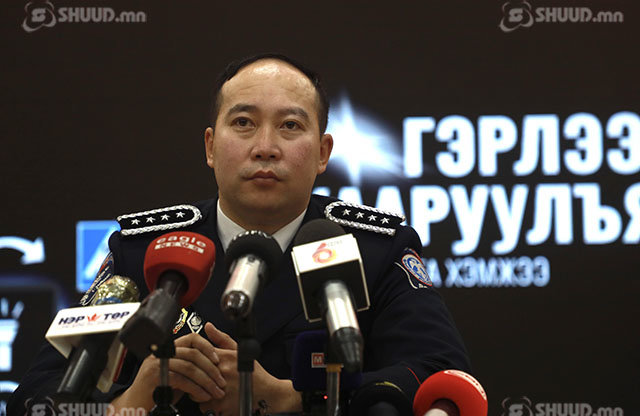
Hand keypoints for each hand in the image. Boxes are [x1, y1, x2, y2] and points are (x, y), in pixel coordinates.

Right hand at [111, 332, 226, 412]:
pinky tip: (203, 396)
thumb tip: (213, 363)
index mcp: (168, 348)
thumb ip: (190, 366)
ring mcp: (157, 363)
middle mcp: (162, 352)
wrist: (136, 405)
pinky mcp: (155, 376)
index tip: (217, 360)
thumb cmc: (157, 391)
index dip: (207, 347)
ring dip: (207, 381)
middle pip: (194, 353)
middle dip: (211, 369)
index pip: (192, 338)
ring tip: (215, 391)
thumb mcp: (177, 374)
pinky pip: (182, 380)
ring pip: (190, 367)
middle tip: (221, 381)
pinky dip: (196, 389)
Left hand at [198, 322, 301, 415]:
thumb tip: (208, 326)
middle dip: (198, 377)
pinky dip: (209, 406)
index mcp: (224, 357)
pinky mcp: (219, 406)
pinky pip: (204, 406)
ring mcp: (219, 390)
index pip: (197, 355)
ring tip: (214, 390)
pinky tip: (218, 401)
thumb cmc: (253, 374)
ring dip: (202, 392)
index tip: (199, 365)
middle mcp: (221, 373)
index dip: (196, 361)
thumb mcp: (239, 351)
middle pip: (195, 374)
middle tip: (205, 380)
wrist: (267, 394)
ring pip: (196, 391)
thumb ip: (221, 338)